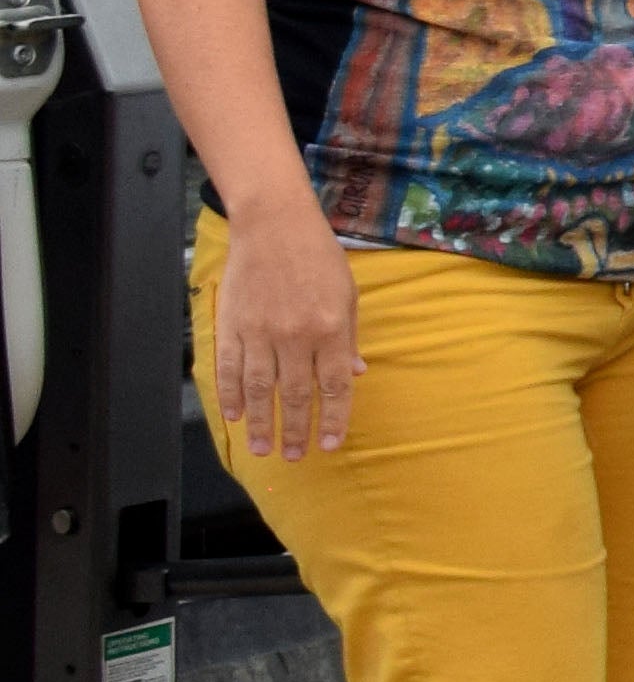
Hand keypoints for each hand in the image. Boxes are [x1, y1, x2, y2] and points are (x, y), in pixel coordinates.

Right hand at [210, 205, 360, 460]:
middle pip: (296, 394)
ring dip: (262, 423)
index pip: (334, 386)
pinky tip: (233, 417)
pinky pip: (229, 368)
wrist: (274, 225)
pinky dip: (230, 395)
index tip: (331, 444)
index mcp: (330, 329)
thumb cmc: (318, 258)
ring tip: (264, 449)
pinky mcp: (232, 325)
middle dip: (298, 430)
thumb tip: (356, 374)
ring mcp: (260, 332)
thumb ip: (349, 338)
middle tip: (297, 456)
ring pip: (259, 389)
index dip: (333, 419)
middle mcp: (296, 336)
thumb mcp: (348, 295)